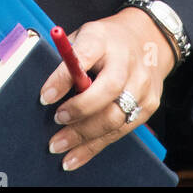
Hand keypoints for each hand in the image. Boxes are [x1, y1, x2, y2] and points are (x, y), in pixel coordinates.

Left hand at [39, 8, 176, 171]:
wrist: (147, 40)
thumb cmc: (105, 42)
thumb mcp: (83, 36)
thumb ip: (68, 59)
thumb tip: (47, 91)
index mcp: (103, 39)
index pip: (84, 55)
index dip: (63, 78)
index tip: (44, 97)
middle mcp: (127, 63)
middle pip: (106, 91)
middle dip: (78, 111)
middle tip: (55, 122)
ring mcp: (141, 86)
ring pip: (114, 118)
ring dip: (83, 136)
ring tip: (58, 145)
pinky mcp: (148, 106)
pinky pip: (120, 131)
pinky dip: (94, 147)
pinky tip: (75, 156)